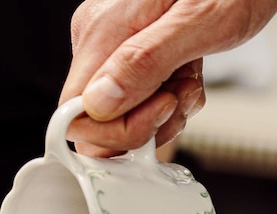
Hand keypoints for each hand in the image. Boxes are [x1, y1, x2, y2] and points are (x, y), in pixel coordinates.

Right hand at [61, 0, 276, 155]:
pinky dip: (167, 107)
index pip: (74, 114)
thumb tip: (99, 104)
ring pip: (118, 119)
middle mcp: (99, 40)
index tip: (159, 112)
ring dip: (161, 118)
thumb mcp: (202, 19)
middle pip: (94, 123)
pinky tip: (187, 79)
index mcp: (102, 30)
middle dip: (142, 127)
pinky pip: (136, 105)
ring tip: (189, 83)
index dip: (115, 131)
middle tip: (179, 100)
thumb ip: (146, 62)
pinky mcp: (131, 58)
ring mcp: (113, 50)